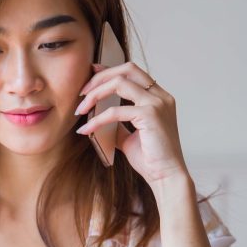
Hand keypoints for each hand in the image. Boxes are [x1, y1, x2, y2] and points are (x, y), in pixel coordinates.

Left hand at [74, 61, 188, 187]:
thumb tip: (97, 117)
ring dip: (95, 94)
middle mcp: (160, 96)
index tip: (90, 73)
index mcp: (159, 97)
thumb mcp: (129, 137)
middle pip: (126, 70)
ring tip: (80, 109)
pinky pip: (115, 111)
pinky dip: (97, 119)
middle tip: (81, 92)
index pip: (132, 72)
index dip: (109, 70)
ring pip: (119, 83)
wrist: (166, 176)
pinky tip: (86, 129)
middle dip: (100, 77)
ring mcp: (157, 103)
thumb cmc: (151, 159)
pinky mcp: (150, 115)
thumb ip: (117, 123)